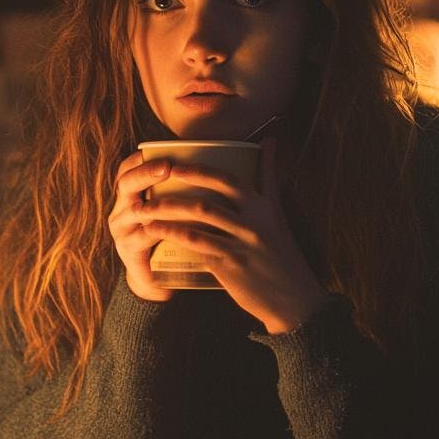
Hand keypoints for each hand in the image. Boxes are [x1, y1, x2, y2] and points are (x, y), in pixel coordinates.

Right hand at [109, 151, 174, 301]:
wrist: (156, 277)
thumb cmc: (169, 235)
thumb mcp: (169, 210)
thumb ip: (177, 189)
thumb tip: (209, 157)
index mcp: (129, 196)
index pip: (128, 169)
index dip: (141, 159)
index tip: (162, 150)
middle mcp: (120, 210)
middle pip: (125, 184)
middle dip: (146, 174)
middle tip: (167, 167)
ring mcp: (122, 231)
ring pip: (133, 211)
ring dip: (154, 202)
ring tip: (173, 196)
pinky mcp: (128, 251)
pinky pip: (142, 238)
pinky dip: (159, 231)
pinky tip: (175, 226)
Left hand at [139, 137, 329, 332]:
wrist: (293, 298)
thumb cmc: (281, 253)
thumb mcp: (277, 213)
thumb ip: (269, 178)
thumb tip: (271, 140)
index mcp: (264, 206)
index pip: (229, 179)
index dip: (199, 170)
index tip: (173, 163)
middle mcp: (254, 221)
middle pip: (210, 194)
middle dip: (177, 186)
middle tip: (152, 181)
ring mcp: (242, 243)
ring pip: (199, 217)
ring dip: (167, 210)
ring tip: (145, 208)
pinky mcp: (231, 265)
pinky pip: (196, 244)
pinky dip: (173, 234)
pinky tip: (156, 231)